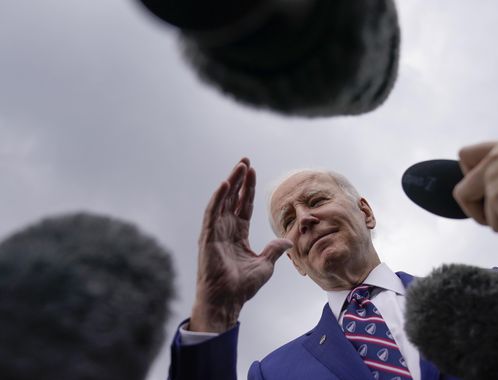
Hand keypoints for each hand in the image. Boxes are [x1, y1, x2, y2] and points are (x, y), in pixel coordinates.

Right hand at [190, 158, 291, 331]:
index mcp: (238, 234)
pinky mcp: (208, 237)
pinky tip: (226, 184)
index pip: (244, 206)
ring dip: (231, 182)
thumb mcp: (266, 265)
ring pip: (223, 200)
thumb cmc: (242, 287)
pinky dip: (218, 198)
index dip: (249, 189)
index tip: (253, 171)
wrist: (227, 301)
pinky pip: (213, 213)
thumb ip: (275, 249)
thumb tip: (289, 240)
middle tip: (245, 160)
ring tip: (239, 166)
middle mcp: (225, 229)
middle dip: (240, 179)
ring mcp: (215, 232)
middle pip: (233, 198)